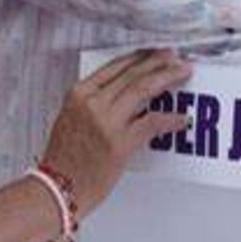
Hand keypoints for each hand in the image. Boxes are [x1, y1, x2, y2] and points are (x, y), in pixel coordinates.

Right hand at [41, 49, 190, 216]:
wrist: (57, 189)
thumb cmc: (64, 160)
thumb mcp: (71, 119)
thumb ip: (94, 104)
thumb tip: (122, 95)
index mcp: (79, 94)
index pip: (114, 66)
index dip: (139, 57)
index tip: (154, 53)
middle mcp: (92, 102)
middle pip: (132, 73)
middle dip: (158, 62)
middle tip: (175, 57)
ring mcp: (106, 121)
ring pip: (143, 89)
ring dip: (167, 78)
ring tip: (183, 73)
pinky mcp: (120, 142)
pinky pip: (152, 123)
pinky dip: (171, 119)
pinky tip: (183, 118)